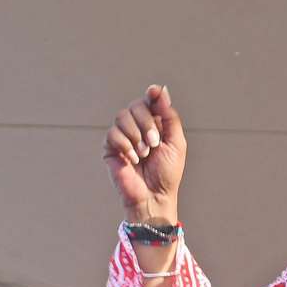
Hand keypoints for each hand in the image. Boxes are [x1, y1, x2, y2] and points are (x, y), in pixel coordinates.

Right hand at [102, 84, 186, 223]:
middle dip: (146, 123)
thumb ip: (169, 117)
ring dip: (136, 136)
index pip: (150, 101)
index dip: (152, 95)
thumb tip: (161, 90)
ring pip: (122, 116)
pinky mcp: (110, 147)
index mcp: (155, 124)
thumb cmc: (167, 173)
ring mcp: (123, 136)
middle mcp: (138, 127)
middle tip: (154, 143)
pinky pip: (113, 133)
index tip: (154, 92)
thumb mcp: (176, 143)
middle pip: (135, 106)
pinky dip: (125, 146)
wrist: (154, 195)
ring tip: (144, 154)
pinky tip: (133, 159)